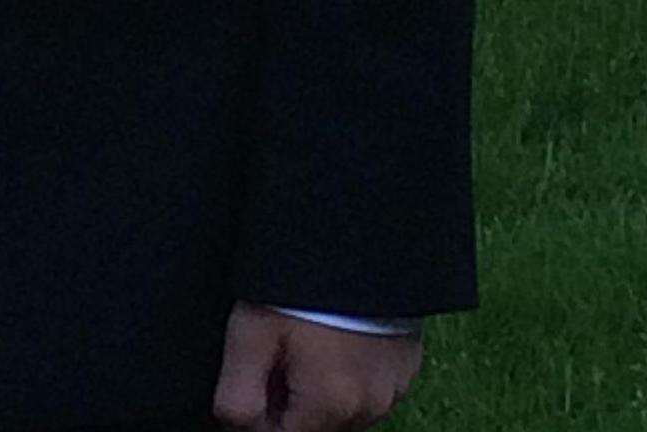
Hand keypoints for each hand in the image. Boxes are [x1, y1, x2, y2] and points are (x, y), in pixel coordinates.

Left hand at [213, 304, 421, 431]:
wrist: (355, 234)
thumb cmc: (298, 284)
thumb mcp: (251, 333)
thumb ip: (239, 394)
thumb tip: (238, 428)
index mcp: (334, 406)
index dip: (260, 410)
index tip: (253, 370)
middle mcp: (372, 407)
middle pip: (317, 424)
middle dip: (290, 397)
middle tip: (275, 345)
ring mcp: (395, 386)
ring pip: (345, 407)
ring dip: (319, 385)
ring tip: (303, 333)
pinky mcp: (407, 362)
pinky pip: (370, 384)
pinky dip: (348, 370)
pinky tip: (332, 332)